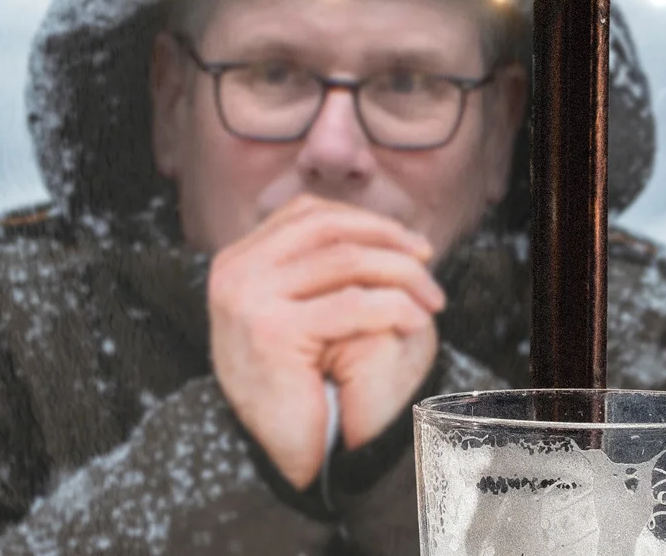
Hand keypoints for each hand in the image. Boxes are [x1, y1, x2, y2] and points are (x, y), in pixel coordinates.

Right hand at [207, 195, 444, 488]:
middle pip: (327, 228)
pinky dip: (394, 307)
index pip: (308, 214)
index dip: (365, 221)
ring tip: (431, 299)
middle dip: (388, 239)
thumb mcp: (302, 309)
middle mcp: (234, 272)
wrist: (286, 451)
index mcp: (238, 260)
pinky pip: (352, 304)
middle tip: (428, 261)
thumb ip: (321, 266)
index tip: (409, 243)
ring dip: (401, 274)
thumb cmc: (304, 383)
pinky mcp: (271, 331)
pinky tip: (416, 321)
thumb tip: (384, 228)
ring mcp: (247, 298)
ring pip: (346, 260)